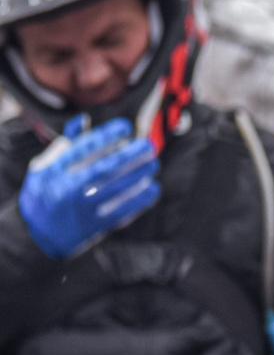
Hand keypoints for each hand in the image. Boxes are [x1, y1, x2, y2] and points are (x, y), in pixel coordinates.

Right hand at [17, 117, 158, 259]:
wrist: (39, 234)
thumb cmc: (45, 191)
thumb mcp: (43, 167)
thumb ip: (65, 145)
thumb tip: (84, 119)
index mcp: (51, 171)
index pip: (82, 149)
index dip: (105, 136)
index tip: (126, 126)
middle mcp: (64, 188)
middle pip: (103, 168)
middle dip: (129, 154)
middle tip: (148, 144)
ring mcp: (79, 208)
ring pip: (114, 188)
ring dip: (138, 174)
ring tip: (153, 163)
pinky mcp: (92, 225)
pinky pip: (120, 210)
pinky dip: (138, 199)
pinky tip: (152, 188)